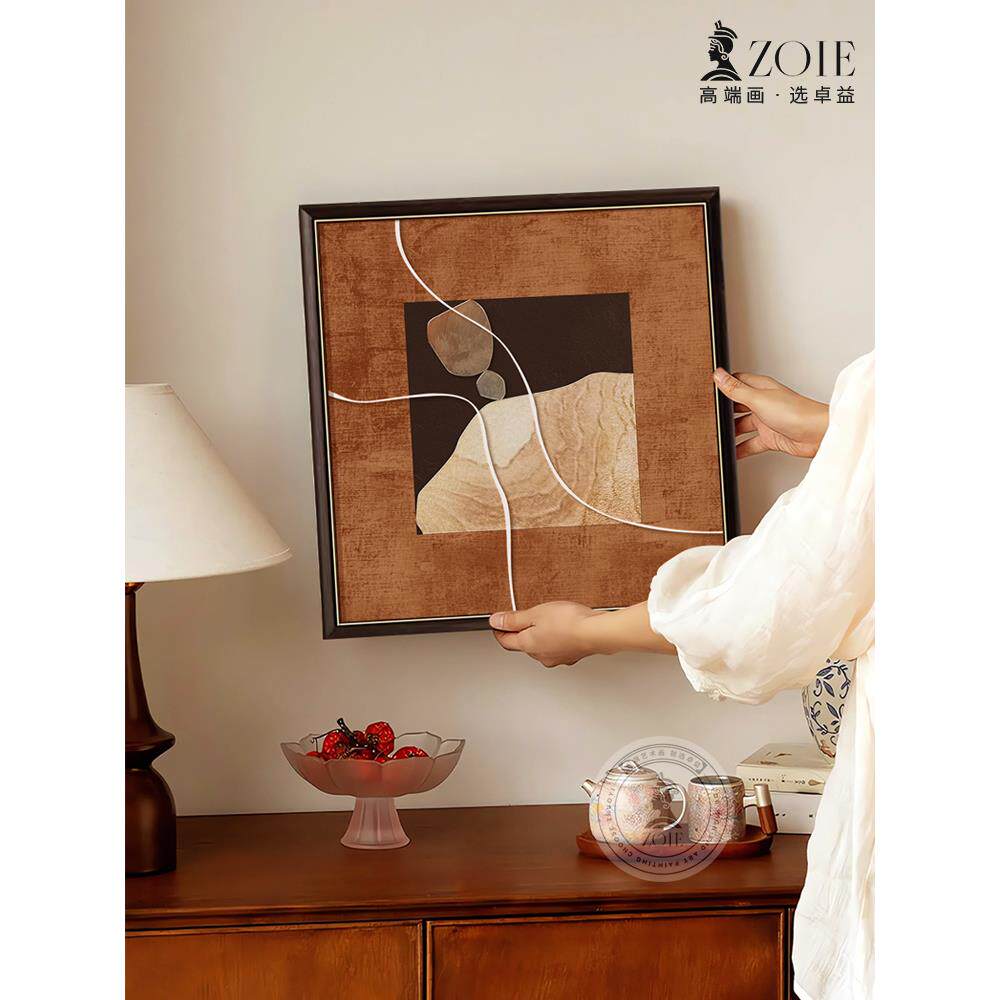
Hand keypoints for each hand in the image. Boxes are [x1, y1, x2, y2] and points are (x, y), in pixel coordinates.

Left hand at [490, 602, 602, 666]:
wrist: (596, 632)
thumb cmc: (568, 622)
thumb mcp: (535, 613)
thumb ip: (514, 619)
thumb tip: (496, 621)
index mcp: (528, 646)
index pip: (506, 641)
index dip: (500, 631)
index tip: (498, 623)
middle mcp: (541, 656)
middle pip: (523, 645)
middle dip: (520, 632)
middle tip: (521, 618)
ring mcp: (557, 658)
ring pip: (541, 647)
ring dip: (539, 635)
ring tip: (545, 619)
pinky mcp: (571, 655)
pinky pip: (557, 646)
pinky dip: (555, 638)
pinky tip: (562, 627)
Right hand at [713, 368, 828, 458]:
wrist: (818, 434)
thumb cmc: (796, 412)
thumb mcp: (758, 399)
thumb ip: (736, 389)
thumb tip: (719, 375)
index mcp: (760, 388)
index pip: (737, 382)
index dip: (723, 386)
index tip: (708, 391)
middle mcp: (763, 403)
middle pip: (737, 407)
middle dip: (724, 412)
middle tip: (709, 418)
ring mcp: (766, 421)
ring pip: (742, 427)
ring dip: (731, 433)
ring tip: (716, 438)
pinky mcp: (771, 438)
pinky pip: (750, 444)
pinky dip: (741, 449)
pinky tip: (732, 453)